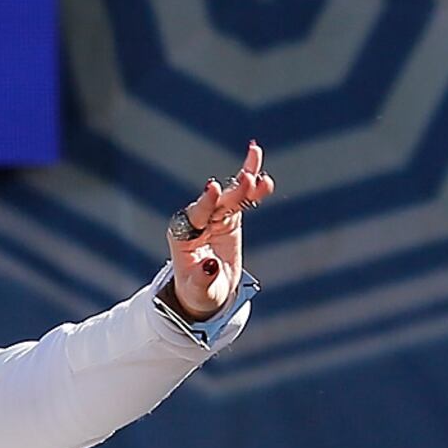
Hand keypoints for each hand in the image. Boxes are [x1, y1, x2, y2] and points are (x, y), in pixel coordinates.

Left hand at [162, 142, 273, 321]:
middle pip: (215, 201)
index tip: (214, 188)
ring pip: (230, 194)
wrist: (207, 290)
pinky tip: (265, 179)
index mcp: (182, 236)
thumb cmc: (199, 291)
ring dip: (244, 178)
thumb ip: (203, 277)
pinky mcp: (229, 216)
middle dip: (232, 190)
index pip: (194, 215)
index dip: (205, 202)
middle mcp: (196, 221)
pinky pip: (242, 200)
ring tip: (255, 156)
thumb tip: (210, 265)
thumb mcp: (200, 289)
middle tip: (248, 178)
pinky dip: (253, 190)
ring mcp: (214, 216)